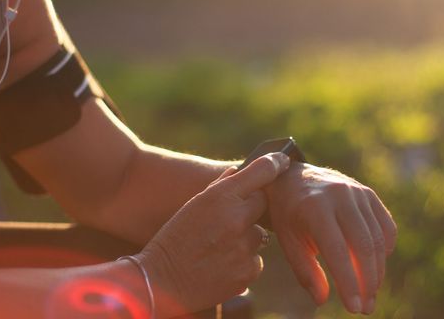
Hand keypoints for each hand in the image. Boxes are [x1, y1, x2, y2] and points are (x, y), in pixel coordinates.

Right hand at [138, 153, 290, 316]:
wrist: (160, 282)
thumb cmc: (173, 239)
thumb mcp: (193, 205)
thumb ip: (219, 187)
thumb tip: (239, 172)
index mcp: (220, 197)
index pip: (261, 171)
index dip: (275, 163)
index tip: (283, 161)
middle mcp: (236, 219)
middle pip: (262, 204)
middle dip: (250, 208)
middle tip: (227, 220)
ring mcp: (243, 247)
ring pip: (258, 235)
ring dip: (245, 238)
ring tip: (217, 248)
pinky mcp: (247, 272)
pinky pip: (255, 260)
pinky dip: (243, 262)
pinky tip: (220, 265)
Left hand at [265, 163, 396, 314]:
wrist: (294, 177)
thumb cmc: (289, 215)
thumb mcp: (289, 241)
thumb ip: (305, 271)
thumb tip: (322, 299)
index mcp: (315, 207)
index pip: (338, 251)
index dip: (348, 282)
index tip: (354, 307)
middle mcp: (339, 196)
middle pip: (364, 246)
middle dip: (368, 282)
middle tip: (366, 308)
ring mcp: (357, 192)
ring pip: (378, 239)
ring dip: (378, 271)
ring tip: (371, 294)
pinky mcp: (369, 194)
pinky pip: (386, 226)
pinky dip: (385, 249)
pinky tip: (376, 266)